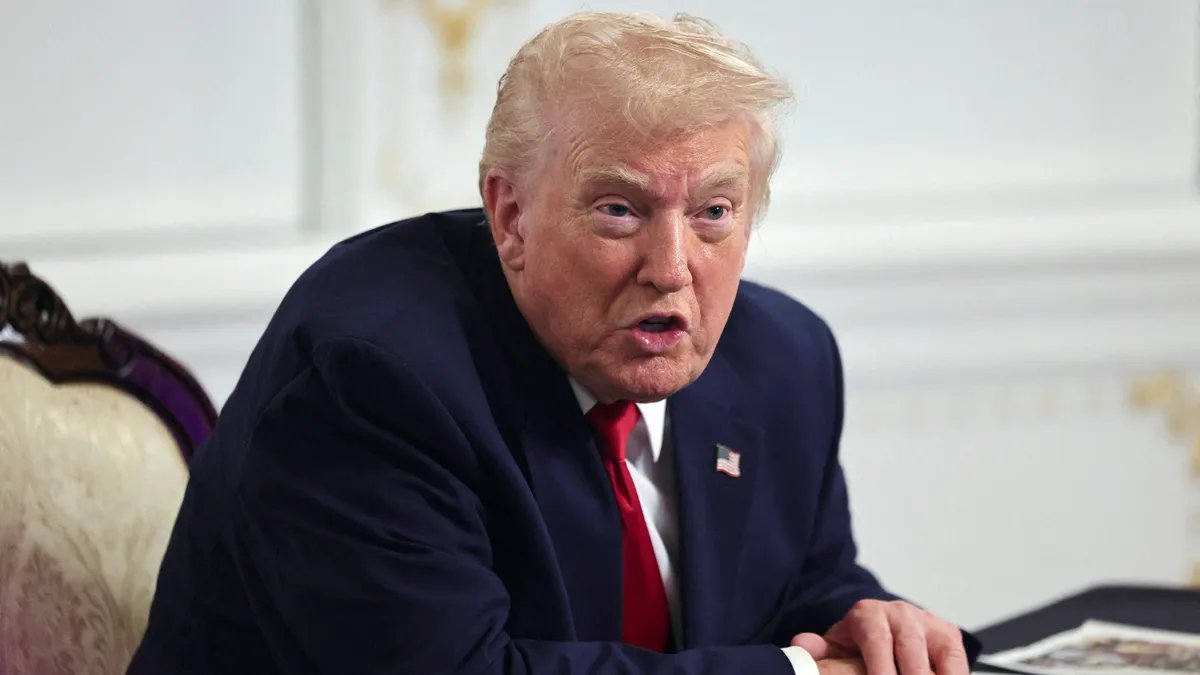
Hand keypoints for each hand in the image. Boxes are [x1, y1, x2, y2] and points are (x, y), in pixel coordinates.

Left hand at [790, 600, 967, 674]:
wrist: (883, 626)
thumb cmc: (858, 642)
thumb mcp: (836, 646)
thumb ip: (819, 649)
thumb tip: (802, 645)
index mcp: (868, 614)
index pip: (876, 640)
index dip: (880, 667)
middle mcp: (900, 614)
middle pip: (910, 651)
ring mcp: (927, 623)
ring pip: (939, 656)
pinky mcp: (949, 637)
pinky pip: (957, 662)